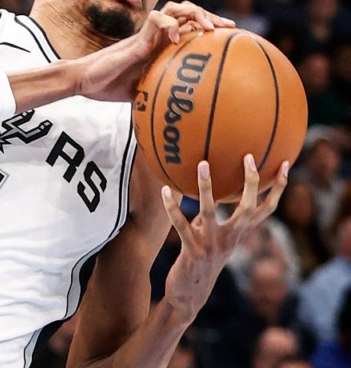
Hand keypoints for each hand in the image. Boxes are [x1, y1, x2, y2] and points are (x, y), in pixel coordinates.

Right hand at [74, 1, 233, 101]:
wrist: (84, 80)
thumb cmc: (109, 87)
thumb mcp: (143, 92)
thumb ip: (161, 93)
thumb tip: (184, 115)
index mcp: (159, 45)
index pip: (188, 26)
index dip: (210, 27)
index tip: (230, 35)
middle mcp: (155, 35)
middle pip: (187, 11)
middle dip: (210, 15)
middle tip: (229, 28)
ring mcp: (146, 34)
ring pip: (174, 8)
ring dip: (195, 14)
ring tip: (209, 28)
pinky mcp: (137, 37)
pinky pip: (156, 20)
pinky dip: (170, 24)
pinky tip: (178, 38)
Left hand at [161, 155, 288, 321]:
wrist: (190, 294)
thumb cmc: (200, 259)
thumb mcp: (211, 236)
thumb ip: (209, 215)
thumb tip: (202, 188)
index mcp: (240, 233)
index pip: (267, 209)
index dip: (278, 188)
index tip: (285, 164)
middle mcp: (231, 238)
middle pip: (248, 208)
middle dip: (251, 182)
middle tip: (248, 157)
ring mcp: (212, 245)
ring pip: (210, 211)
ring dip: (205, 187)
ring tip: (202, 163)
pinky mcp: (192, 251)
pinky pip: (181, 224)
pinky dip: (172, 207)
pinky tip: (165, 190)